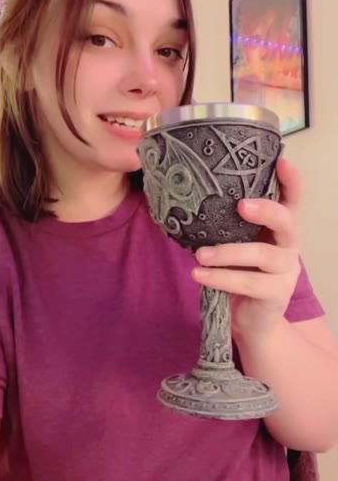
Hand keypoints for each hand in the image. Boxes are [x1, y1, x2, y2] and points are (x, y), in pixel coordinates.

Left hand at [192, 157, 301, 341]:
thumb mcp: (234, 243)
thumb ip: (226, 224)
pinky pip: (248, 284)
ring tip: (200, 255)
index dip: (291, 180)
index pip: (292, 198)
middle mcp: (289, 244)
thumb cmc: (239, 273)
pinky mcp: (277, 293)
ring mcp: (286, 270)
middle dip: (266, 210)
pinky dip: (221, 278)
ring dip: (229, 253)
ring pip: (263, 255)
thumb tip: (187, 196)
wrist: (250, 320)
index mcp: (279, 227)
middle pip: (287, 221)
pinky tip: (199, 275)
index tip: (282, 160)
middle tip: (240, 206)